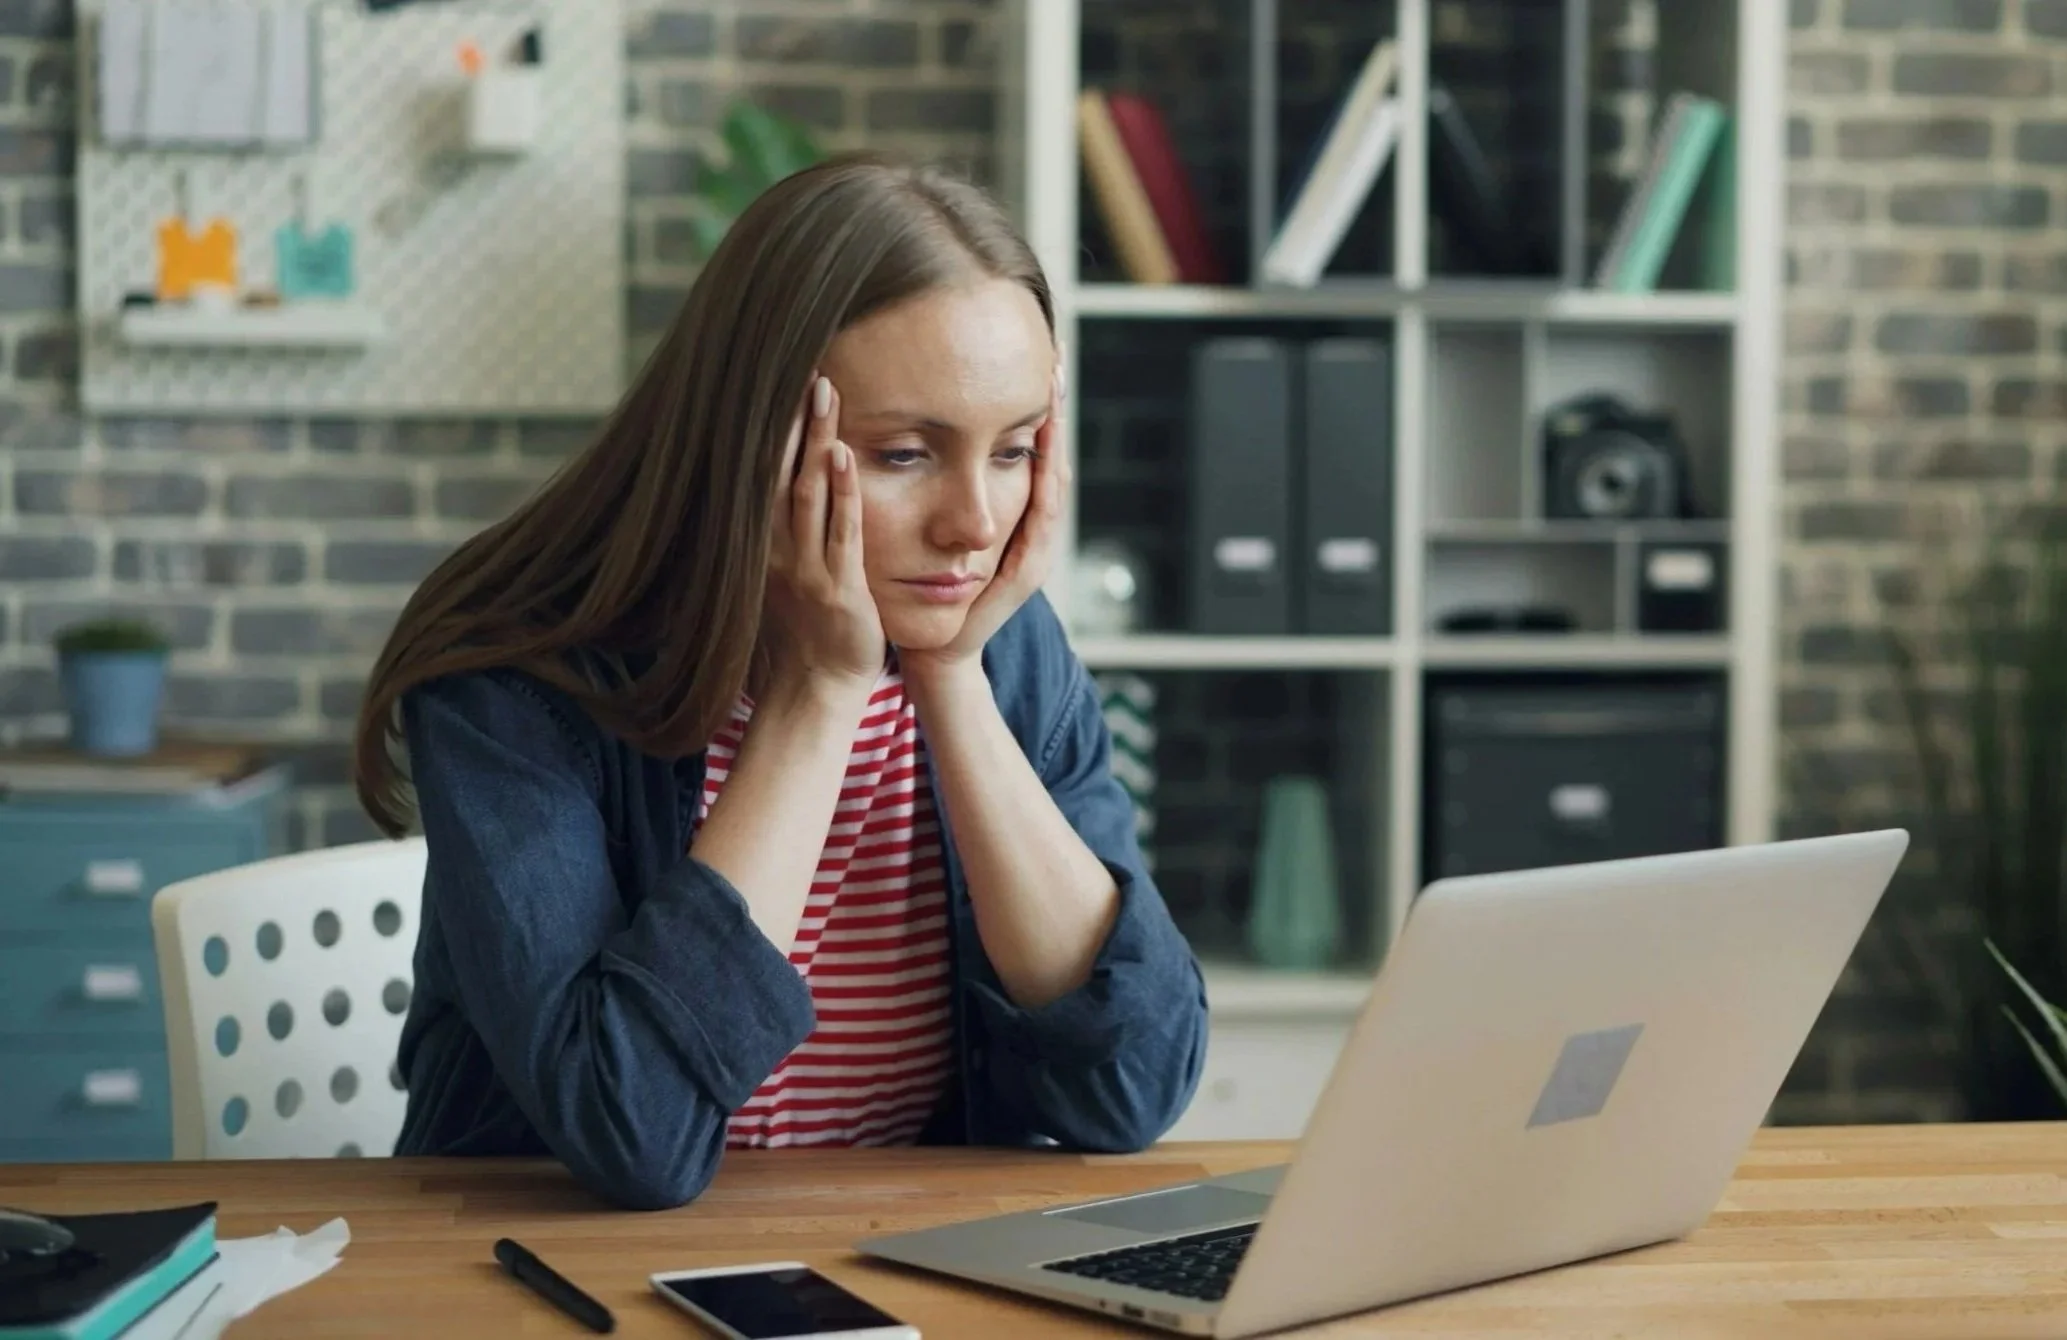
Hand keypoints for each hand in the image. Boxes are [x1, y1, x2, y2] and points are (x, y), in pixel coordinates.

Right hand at [761, 374, 884, 702]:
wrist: (817, 687)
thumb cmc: (810, 627)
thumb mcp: (791, 569)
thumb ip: (791, 525)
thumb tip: (795, 476)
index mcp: (766, 541)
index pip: (767, 470)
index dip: (776, 425)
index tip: (785, 378)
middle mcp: (778, 548)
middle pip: (782, 470)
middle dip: (793, 419)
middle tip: (806, 365)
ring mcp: (805, 567)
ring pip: (808, 492)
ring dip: (817, 440)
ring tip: (825, 393)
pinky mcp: (837, 587)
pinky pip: (841, 533)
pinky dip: (843, 493)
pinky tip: (847, 456)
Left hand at [904, 354, 1069, 675]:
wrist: (936, 648)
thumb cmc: (928, 588)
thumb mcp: (933, 528)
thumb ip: (935, 488)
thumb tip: (916, 436)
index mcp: (1010, 517)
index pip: (1028, 454)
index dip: (1033, 413)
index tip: (1034, 364)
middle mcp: (1029, 531)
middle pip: (1051, 461)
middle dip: (1055, 415)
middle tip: (1056, 366)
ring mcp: (1033, 551)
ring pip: (1053, 486)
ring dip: (1057, 445)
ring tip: (1056, 401)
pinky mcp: (1025, 572)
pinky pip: (1042, 521)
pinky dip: (1047, 486)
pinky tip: (1047, 457)